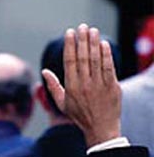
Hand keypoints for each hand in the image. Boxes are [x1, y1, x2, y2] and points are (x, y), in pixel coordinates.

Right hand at [43, 24, 121, 147]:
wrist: (101, 129)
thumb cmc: (79, 115)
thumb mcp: (62, 103)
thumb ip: (53, 86)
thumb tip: (44, 71)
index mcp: (72, 86)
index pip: (70, 61)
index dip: (69, 45)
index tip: (69, 32)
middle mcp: (85, 84)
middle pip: (83, 57)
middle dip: (82, 40)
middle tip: (82, 26)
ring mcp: (99, 85)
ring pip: (96, 60)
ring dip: (94, 43)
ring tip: (93, 30)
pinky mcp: (112, 87)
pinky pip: (109, 68)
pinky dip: (107, 55)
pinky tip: (104, 44)